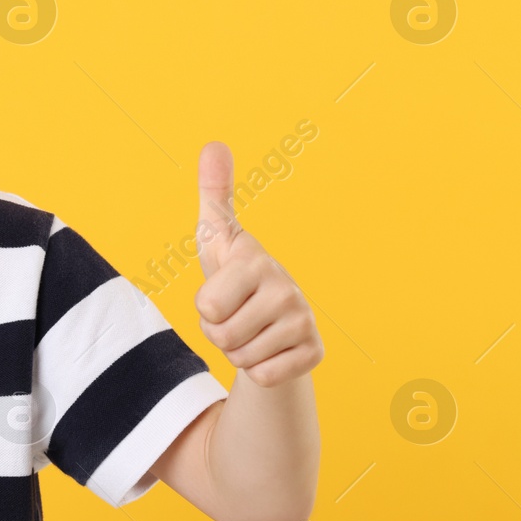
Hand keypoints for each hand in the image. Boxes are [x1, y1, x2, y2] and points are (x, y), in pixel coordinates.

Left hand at [193, 141, 322, 387]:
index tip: (224, 293)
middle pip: (221, 336)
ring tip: (252, 329)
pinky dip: (259, 370)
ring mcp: (304, 321)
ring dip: (239, 351)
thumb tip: (214, 143)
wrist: (271, 322)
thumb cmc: (236, 276)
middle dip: (219, 334)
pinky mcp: (315, 352)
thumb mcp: (217, 236)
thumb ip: (214, 192)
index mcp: (257, 262)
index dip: (205, 309)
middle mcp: (288, 288)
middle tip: (237, 316)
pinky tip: (271, 349)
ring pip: (241, 358)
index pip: (206, 307)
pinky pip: (263, 376)